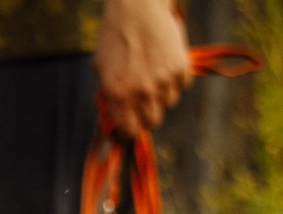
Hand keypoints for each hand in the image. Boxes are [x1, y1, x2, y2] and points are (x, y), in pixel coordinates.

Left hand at [94, 0, 191, 137]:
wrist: (137, 7)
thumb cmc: (115, 36)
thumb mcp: (101, 69)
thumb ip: (109, 97)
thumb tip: (114, 120)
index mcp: (118, 95)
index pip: (128, 131)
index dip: (129, 133)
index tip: (129, 131)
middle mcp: (141, 92)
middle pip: (152, 121)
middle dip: (146, 114)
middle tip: (142, 99)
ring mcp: (163, 81)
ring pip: (168, 104)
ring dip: (161, 95)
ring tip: (152, 73)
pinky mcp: (181, 68)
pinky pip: (181, 87)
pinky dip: (175, 80)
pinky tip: (164, 63)